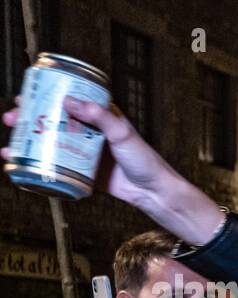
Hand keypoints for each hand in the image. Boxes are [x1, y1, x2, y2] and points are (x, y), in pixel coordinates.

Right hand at [4, 95, 222, 241]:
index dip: (44, 96)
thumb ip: (100, 117)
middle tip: (10, 119)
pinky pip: (58, 167)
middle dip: (28, 119)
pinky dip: (39, 165)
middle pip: (52, 121)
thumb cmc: (144, 160)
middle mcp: (88, 132)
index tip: (24, 95)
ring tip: (10, 146)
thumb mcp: (122, 133)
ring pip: (50, 143)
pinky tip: (22, 166)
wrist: (154, 193)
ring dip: (28, 143)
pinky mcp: (83, 173)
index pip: (67, 100)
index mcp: (99, 117)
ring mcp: (84, 153)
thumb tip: (69, 101)